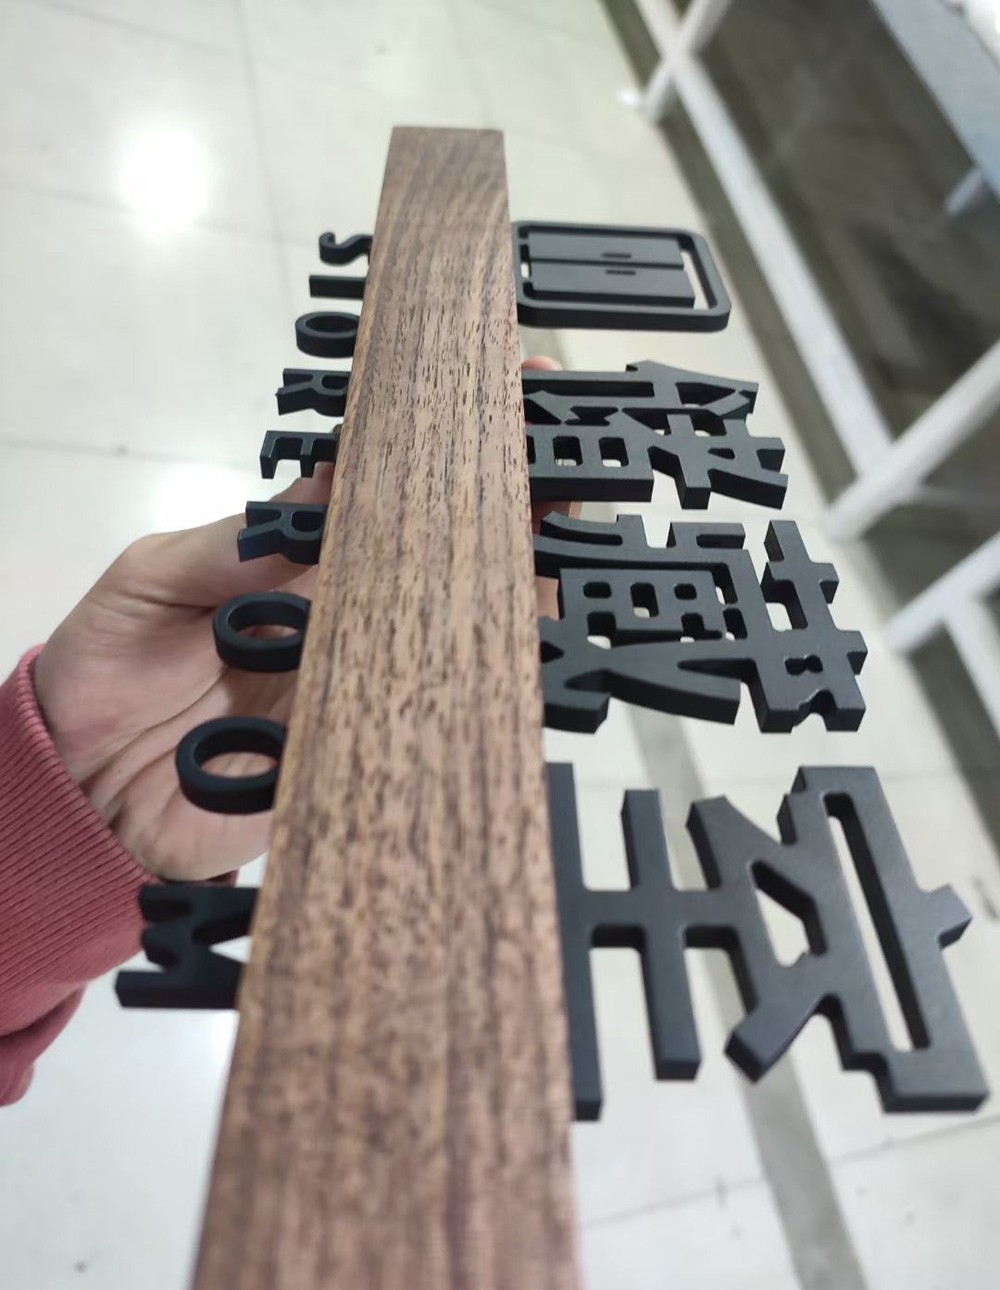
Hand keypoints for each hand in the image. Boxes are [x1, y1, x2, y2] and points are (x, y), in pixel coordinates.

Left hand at [34, 356, 568, 881]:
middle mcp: (344, 621)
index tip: (510, 395)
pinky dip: (477, 698)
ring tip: (564, 560)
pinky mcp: (353, 757)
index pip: (391, 497)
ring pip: (455, 642)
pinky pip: (426, 725)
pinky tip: (519, 666)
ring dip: (516, 605)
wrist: (80, 782)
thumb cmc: (109, 664)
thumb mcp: (153, 578)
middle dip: (515, 521)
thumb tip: (326, 481)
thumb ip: (232, 543)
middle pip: (445, 566)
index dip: (447, 451)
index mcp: (301, 565)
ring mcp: (355, 686)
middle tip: (569, 481)